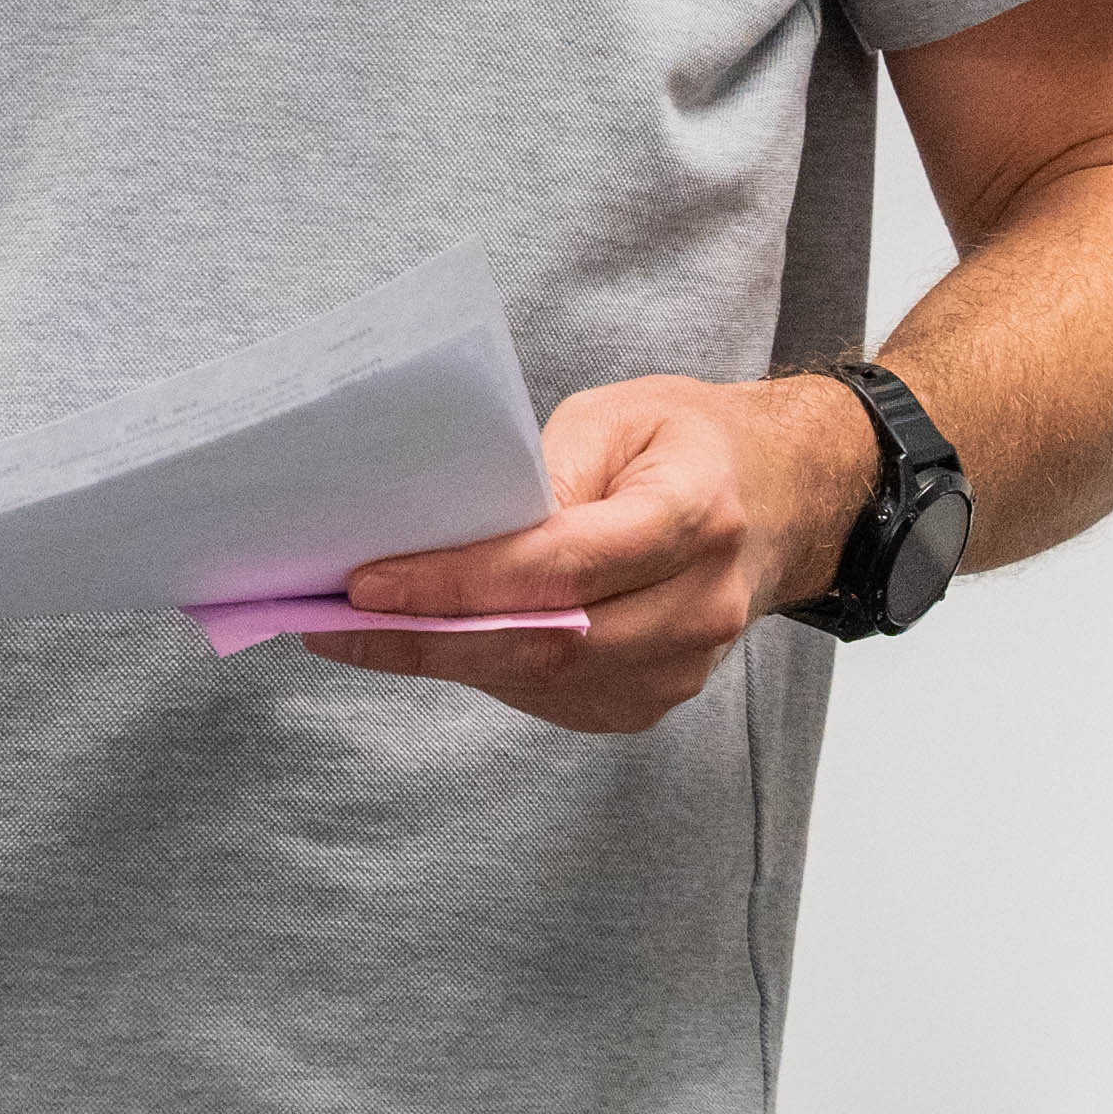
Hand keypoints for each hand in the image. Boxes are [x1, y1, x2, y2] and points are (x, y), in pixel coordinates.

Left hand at [303, 374, 879, 736]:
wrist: (782, 501)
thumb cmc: (690, 443)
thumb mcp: (620, 414)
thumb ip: (549, 470)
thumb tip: (462, 534)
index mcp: (695, 514)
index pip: (561, 565)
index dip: (458, 582)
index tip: (368, 582)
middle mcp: (700, 603)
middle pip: (545, 641)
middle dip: (427, 637)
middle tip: (330, 621)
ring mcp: (685, 665)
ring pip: (542, 682)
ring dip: (443, 661)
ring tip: (356, 630)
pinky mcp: (656, 700)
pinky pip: (553, 699)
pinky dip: (485, 672)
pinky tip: (430, 643)